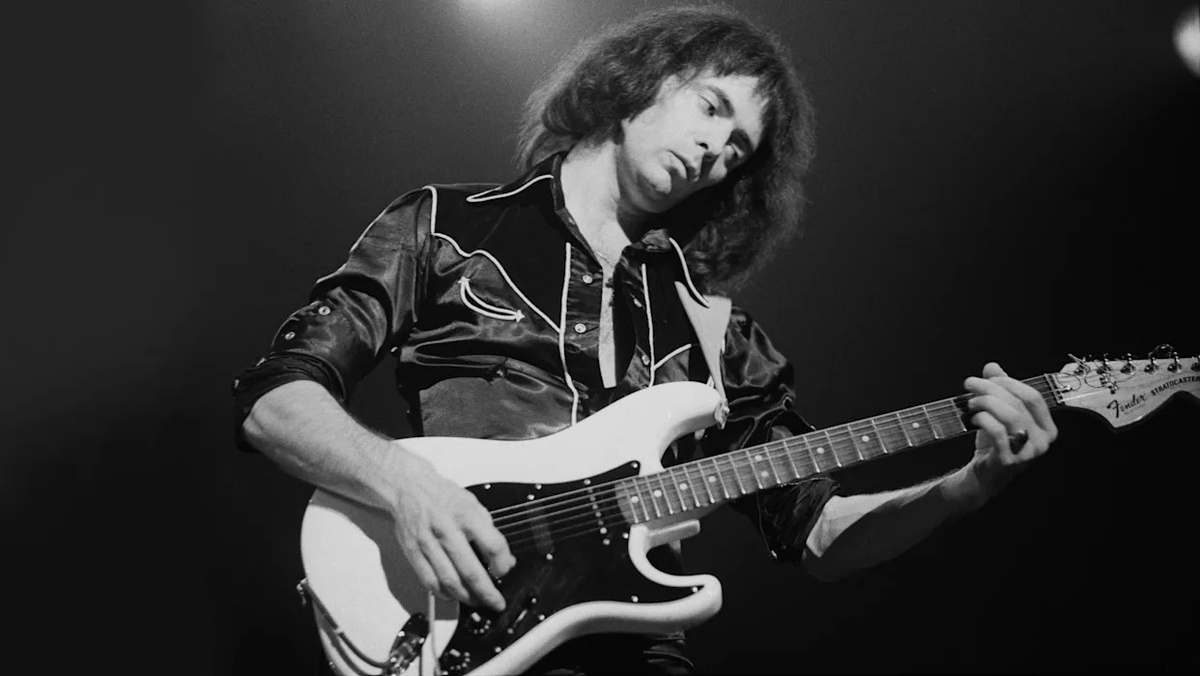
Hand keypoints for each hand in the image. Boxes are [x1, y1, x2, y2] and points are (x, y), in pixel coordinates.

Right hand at [385, 447, 515, 611]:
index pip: (493, 546)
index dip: (503, 564)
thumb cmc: (443, 496)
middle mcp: (446, 530)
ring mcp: (428, 544)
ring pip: (449, 581)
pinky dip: (444, 593)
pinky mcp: (413, 553)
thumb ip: (489, 532)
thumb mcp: (473, 505)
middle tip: (496, 602)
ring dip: (466, 598)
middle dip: (487, 593)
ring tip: (477, 601)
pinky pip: (429, 581)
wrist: (408, 488)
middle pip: (470, 571)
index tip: (505, 570)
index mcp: (466, 515)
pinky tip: (454, 595)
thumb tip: (504, 559)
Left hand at [961, 361, 1058, 503]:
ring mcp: (1028, 453)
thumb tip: (993, 367)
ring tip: (970, 402)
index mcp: (1047, 428)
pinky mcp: (1010, 461)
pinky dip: (983, 419)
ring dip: (986, 403)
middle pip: (1018, 404)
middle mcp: (1043, 441)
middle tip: (970, 384)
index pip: (1033, 397)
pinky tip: (973, 417)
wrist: (985, 475)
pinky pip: (997, 432)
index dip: (1009, 383)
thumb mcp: (1000, 414)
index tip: (988, 377)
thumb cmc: (995, 443)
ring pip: (1010, 416)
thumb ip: (1000, 390)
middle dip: (991, 389)